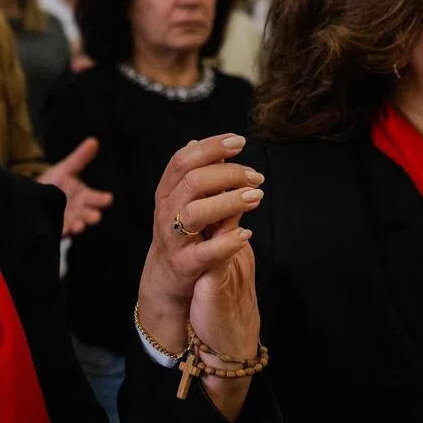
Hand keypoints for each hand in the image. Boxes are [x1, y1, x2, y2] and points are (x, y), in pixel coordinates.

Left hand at [39, 137, 112, 236]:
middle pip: (89, 214)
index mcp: (85, 197)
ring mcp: (69, 221)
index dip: (103, 199)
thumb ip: (80, 158)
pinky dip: (65, 232)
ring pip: (78, 225)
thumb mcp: (66, 169)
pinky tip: (65, 229)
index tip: (107, 198)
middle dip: (92, 216)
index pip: (98, 199)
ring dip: (80, 226)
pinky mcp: (57, 229)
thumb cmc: (54, 183)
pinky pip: (62, 232)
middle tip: (95, 216)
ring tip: (80, 226)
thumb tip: (94, 140)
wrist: (33, 197)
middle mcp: (80, 211)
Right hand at [137, 134, 262, 419]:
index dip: (210, 146)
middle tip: (256, 176)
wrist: (166, 280)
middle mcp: (164, 211)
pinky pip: (204, 253)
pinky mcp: (183, 266)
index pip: (183, 159)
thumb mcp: (186, 200)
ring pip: (196, 212)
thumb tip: (211, 144)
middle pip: (192, 181)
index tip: (240, 141)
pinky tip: (247, 234)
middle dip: (228, 174)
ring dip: (229, 202)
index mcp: (166, 191)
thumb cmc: (183, 233)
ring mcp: (172, 239)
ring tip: (257, 197)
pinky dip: (227, 243)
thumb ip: (199, 176)